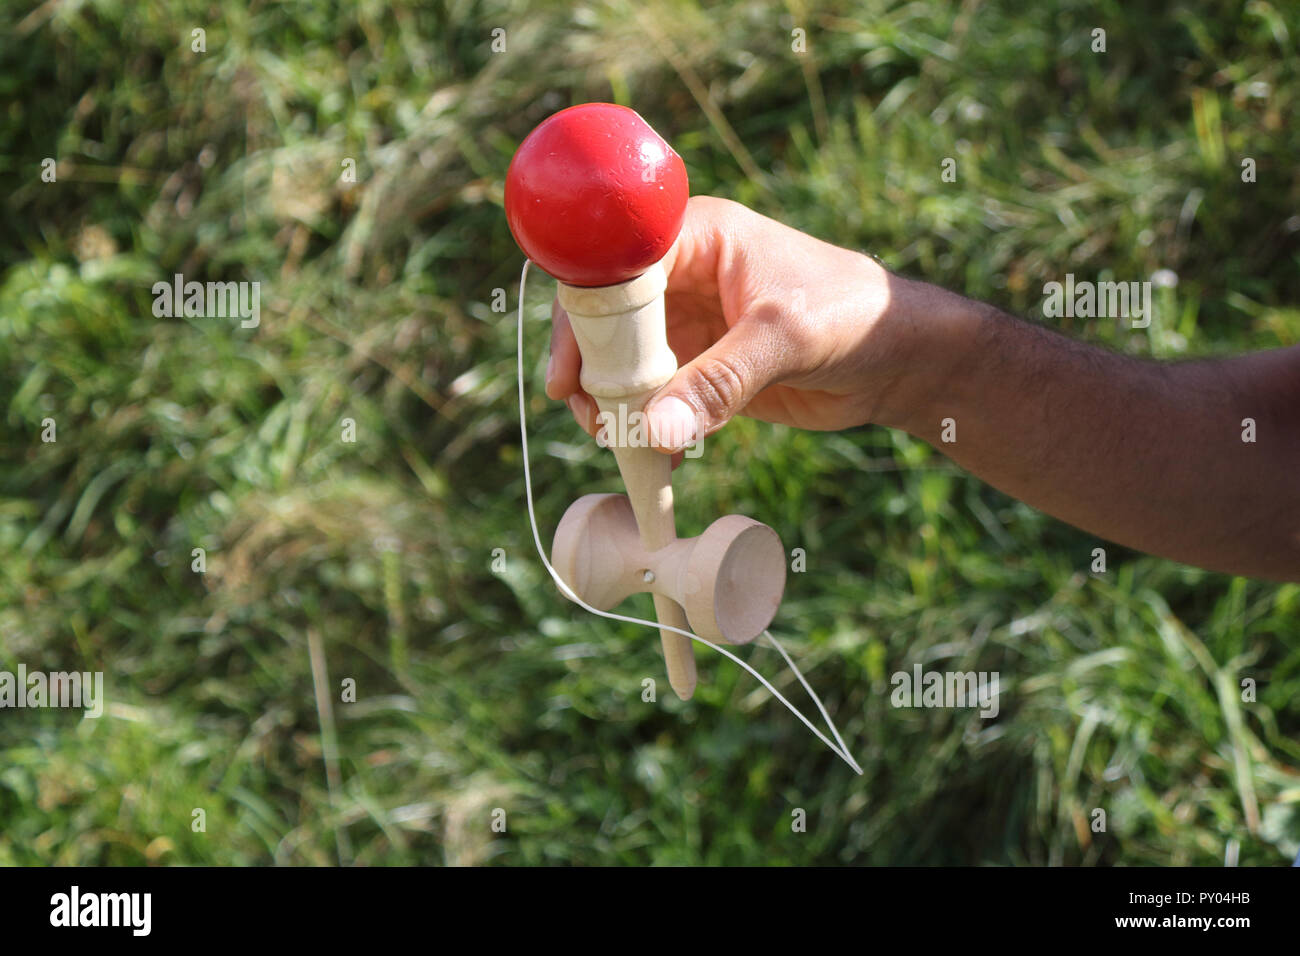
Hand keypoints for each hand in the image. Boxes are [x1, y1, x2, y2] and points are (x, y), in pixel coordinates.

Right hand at [545, 196, 922, 452]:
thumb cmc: (854, 315)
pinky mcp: (704, 366)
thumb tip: (654, 433)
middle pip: (607, 319)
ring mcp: (691, 322)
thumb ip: (719, 383)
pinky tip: (655, 456)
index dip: (581, 317)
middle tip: (589, 417)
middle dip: (591, 369)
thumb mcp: (784, 339)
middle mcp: (683, 276)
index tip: (569, 372)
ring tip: (617, 442)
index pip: (613, 267)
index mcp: (696, 237)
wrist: (902, 357)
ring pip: (625, 362)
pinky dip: (648, 425)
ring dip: (614, 403)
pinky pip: (657, 396)